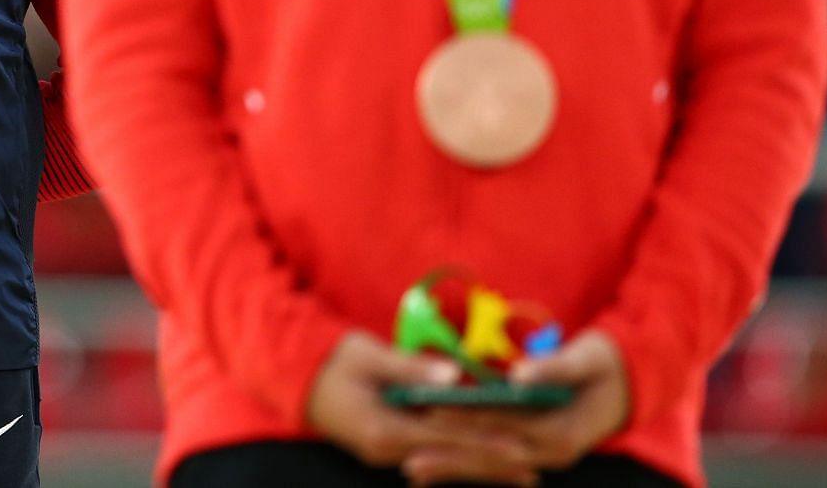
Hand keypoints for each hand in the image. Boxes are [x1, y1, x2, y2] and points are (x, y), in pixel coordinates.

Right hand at [308, 332, 536, 485]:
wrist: (294, 375)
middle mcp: (386, 450)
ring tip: (519, 471)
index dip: (485, 443)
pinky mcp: (387, 446)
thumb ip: (410, 368)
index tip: (519, 446)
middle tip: (531, 468)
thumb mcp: (367, 354)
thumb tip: (453, 377)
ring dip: (480, 466)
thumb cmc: (331, 359)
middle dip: (491, 464)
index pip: (445, 439)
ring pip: (443, 462)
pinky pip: (431, 455)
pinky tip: (482, 464)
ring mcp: (386, 452)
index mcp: (382, 428)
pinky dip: (459, 458)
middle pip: (449, 459)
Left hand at [405, 330, 629, 483]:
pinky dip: (468, 463)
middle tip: (409, 459)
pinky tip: (437, 466)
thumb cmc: (606, 364)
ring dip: (453, 467)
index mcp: (562, 431)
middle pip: (492, 456)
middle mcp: (553, 453)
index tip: (432, 414)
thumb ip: (554, 367)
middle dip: (450, 457)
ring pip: (491, 465)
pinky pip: (496, 460)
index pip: (506, 426)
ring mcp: (545, 456)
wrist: (632, 384)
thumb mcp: (586, 358)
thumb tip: (520, 375)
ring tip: (413, 469)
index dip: (468, 420)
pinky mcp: (536, 452)